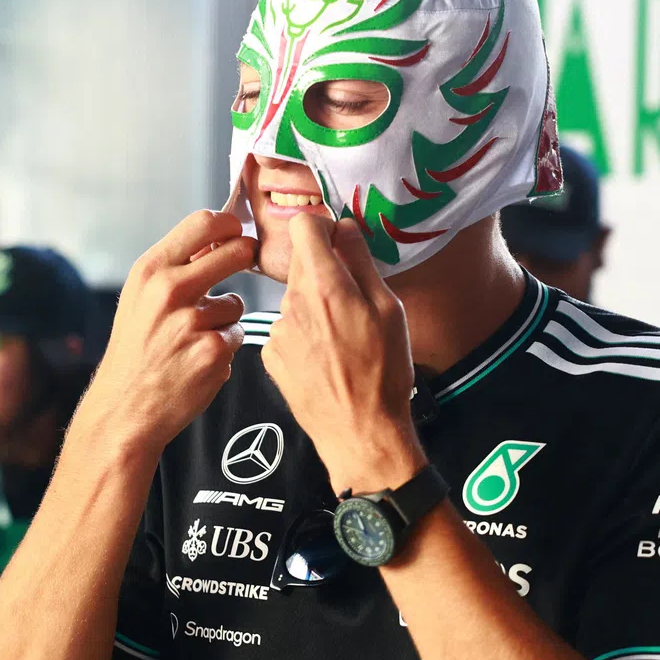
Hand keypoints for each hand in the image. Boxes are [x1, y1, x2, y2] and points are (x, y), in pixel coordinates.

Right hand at [84, 210, 254, 449]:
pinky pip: (237, 337)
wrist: (124, 408)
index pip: (203, 223)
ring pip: (236, 304)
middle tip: (245, 262)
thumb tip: (216, 241)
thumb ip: (174, 270)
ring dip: (225, 320)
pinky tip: (197, 362)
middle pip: (234, 251)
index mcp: (150, 271)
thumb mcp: (139, 299)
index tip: (236, 233)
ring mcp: (193, 321)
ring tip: (194, 340)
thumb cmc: (134, 352)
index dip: (229, 225)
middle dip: (246, 255)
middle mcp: (170, 290)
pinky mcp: (214, 352)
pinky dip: (224, 349)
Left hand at [261, 215, 424, 494]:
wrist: (359, 432)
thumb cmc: (384, 372)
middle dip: (323, 270)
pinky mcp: (271, 356)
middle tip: (352, 299)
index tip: (337, 242)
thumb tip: (344, 227)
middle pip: (300, 264)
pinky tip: (325, 358)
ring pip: (295, 298)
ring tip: (342, 338)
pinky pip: (288, 329)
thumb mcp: (389, 310)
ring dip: (314, 305)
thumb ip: (361, 262)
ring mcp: (278, 330)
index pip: (303, 226)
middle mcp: (292, 303)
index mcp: (324, 285)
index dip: (321, 228)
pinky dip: (303, 334)